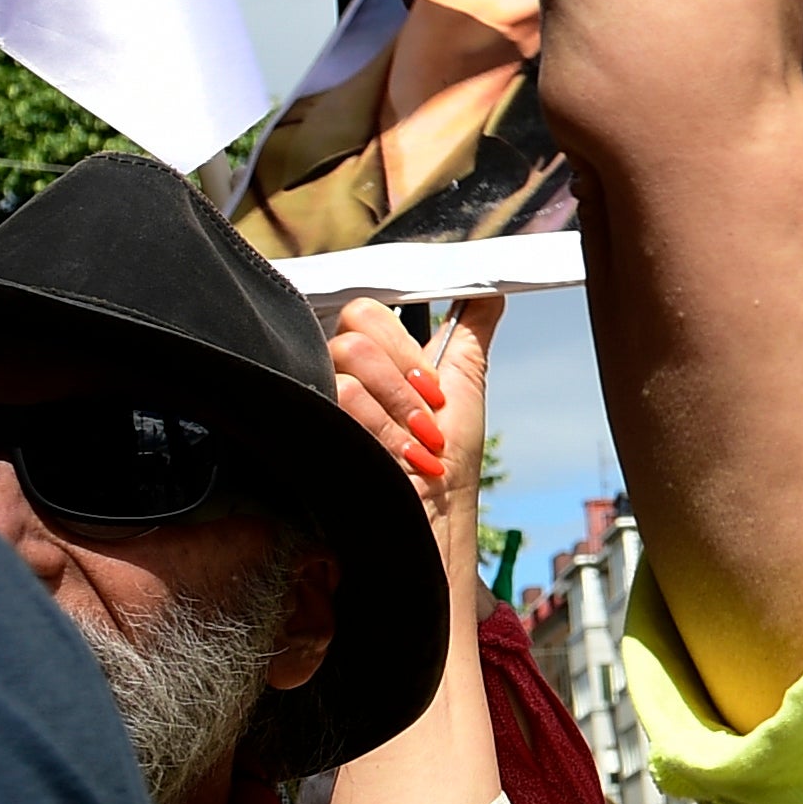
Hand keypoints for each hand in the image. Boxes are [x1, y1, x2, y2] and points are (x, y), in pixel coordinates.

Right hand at [328, 292, 500, 583]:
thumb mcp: (466, 384)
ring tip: (422, 443)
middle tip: (430, 412)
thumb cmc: (448, 458)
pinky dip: (387, 430)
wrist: (434, 516)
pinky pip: (342, 395)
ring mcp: (321, 395)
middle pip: (356, 325)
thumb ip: (471, 330)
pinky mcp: (311, 421)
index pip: (368, 312)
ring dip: (400, 407)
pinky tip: (407, 457)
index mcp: (375, 356)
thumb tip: (491, 286)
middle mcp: (341, 370)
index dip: (406, 345)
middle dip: (405, 372)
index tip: (435, 388)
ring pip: (349, 358)